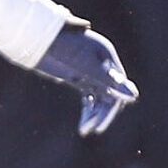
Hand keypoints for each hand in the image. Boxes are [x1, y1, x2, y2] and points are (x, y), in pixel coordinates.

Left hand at [32, 20, 139, 136]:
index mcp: (107, 56)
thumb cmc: (60, 45)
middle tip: (93, 129)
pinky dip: (88, 111)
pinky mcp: (79, 77)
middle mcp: (102, 64)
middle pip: (111, 93)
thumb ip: (108, 80)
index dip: (114, 105)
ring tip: (84, 130)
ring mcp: (90, 71)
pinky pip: (90, 97)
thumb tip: (134, 96)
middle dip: (102, 113)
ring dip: (95, 115)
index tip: (102, 122)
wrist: (34, 37)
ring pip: (100, 98)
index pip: (119, 85)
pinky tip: (83, 123)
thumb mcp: (85, 65)